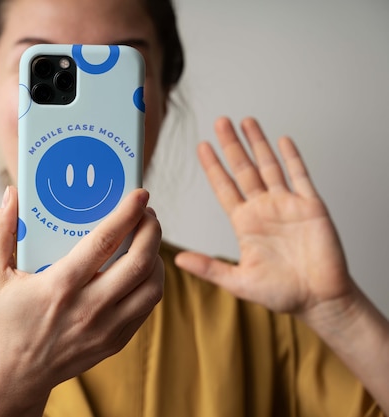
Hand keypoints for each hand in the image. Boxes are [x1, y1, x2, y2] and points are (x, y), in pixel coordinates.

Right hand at [0, 186, 162, 415]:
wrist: (16, 374)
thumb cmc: (4, 321)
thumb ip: (0, 232)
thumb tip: (11, 195)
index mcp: (60, 286)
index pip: (104, 242)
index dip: (126, 214)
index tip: (139, 194)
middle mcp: (89, 308)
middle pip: (139, 262)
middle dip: (151, 231)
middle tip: (147, 214)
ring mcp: (106, 328)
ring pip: (151, 287)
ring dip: (156, 257)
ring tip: (146, 241)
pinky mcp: (115, 342)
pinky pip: (146, 308)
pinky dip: (151, 283)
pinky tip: (141, 269)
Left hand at [175, 117, 354, 316]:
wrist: (320, 300)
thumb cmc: (282, 293)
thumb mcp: (238, 281)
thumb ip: (208, 268)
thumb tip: (177, 260)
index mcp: (245, 223)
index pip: (224, 187)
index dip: (213, 166)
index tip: (201, 146)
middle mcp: (264, 209)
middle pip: (244, 170)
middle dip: (231, 145)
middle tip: (219, 122)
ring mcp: (288, 205)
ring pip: (270, 166)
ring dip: (258, 143)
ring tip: (246, 122)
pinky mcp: (311, 207)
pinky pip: (300, 176)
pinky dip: (292, 157)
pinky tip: (282, 140)